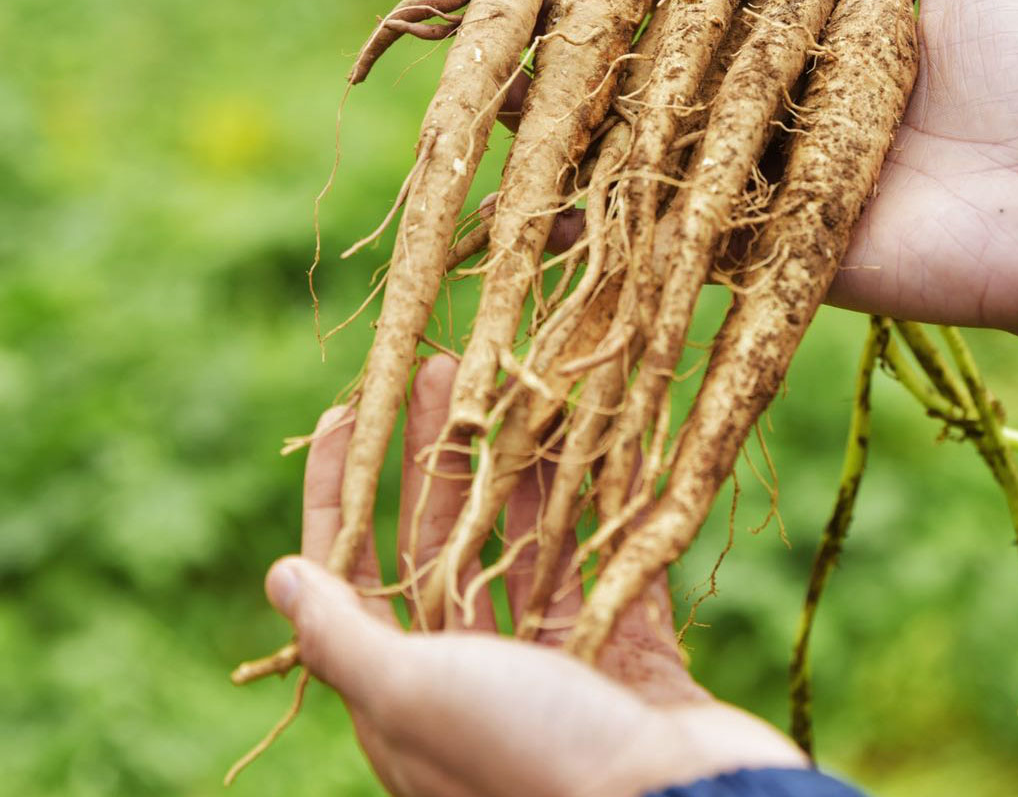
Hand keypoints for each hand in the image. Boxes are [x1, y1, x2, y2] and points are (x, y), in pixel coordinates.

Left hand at [266, 354, 805, 796]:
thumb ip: (343, 637)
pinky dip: (596, 503)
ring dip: (515, 466)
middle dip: (438, 453)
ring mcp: (554, 659)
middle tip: (444, 369)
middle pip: (442, 540)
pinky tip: (589, 443)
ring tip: (514, 387)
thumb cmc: (530, 758)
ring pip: (523, 539)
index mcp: (407, 689)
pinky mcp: (626, 647)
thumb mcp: (414, 694)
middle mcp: (474, 672)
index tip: (349, 410)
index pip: (352, 571)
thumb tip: (281, 576)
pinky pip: (602, 555)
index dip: (342, 489)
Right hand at [466, 0, 1017, 345]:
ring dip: (552, 116)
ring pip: (632, 142)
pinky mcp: (749, 249)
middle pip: (639, 60)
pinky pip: (659, 236)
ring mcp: (745, 176)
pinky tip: (525, 199)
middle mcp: (758, 100)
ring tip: (481, 86)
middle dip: (556, 29)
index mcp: (800, 32)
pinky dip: (593, 224)